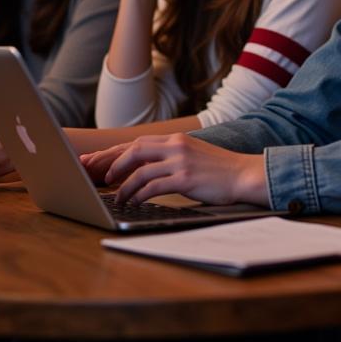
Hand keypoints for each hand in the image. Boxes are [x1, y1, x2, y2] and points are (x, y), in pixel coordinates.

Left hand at [86, 134, 268, 206]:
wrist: (244, 174)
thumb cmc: (220, 169)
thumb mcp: (193, 154)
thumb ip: (171, 155)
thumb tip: (145, 167)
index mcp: (177, 139)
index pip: (138, 142)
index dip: (114, 152)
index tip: (96, 160)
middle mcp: (176, 146)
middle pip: (133, 150)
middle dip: (110, 163)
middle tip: (96, 175)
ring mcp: (180, 162)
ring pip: (139, 171)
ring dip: (124, 186)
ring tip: (117, 197)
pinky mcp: (185, 179)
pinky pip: (152, 187)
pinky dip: (138, 195)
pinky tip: (133, 202)